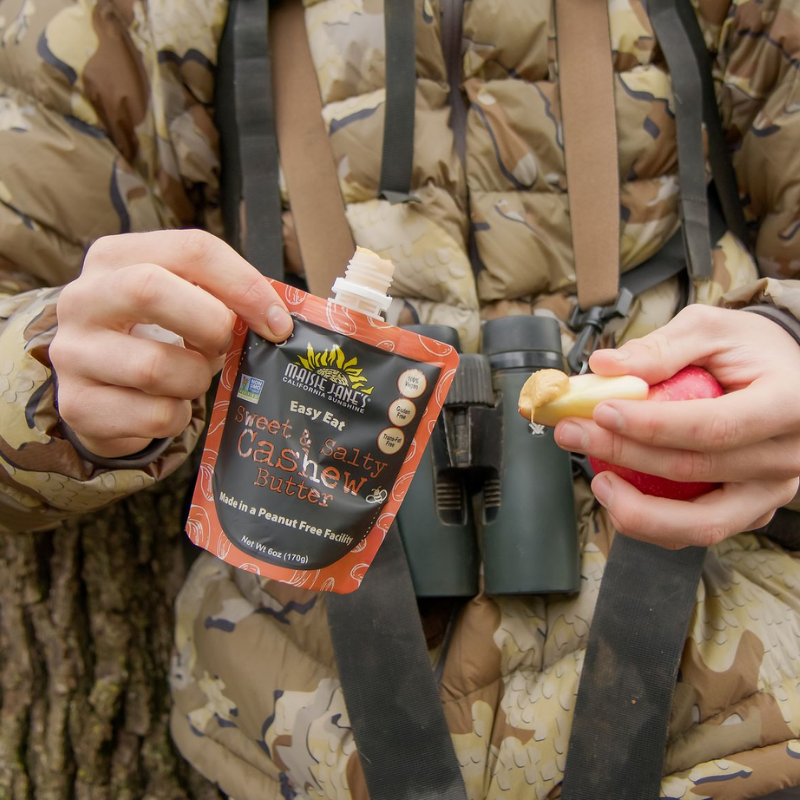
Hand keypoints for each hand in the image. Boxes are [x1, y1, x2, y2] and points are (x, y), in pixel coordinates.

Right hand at [51, 230, 292, 458]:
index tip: (277, 321)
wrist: (101, 392)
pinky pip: (156, 415)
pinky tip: (169, 406)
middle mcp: (82, 299)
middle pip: (151, 290)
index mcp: (115, 258)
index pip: (191, 249)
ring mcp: (72, 354)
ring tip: (191, 378)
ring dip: (195, 379)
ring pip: (156, 366)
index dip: (244, 284)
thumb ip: (221, 298)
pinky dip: (178, 416)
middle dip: (210, 324)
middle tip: (227, 346)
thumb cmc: (156, 338)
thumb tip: (277, 323)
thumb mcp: (182, 303)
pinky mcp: (78, 406)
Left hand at [553, 305, 799, 547]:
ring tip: (598, 481)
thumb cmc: (751, 351)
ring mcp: (770, 492)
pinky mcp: (750, 511)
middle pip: (697, 470)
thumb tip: (605, 366)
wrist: (789, 379)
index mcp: (787, 404)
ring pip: (702, 523)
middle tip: (572, 433)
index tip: (601, 411)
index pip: (712, 426)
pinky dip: (653, 522)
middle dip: (623, 454)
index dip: (651, 425)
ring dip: (638, 510)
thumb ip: (660, 348)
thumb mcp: (711, 329)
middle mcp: (786, 457)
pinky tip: (619, 494)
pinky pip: (699, 529)